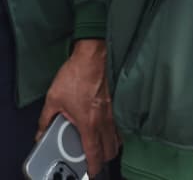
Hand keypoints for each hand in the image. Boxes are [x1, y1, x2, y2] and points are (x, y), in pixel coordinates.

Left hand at [38, 39, 118, 175]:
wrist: (93, 56)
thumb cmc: (76, 75)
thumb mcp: (53, 99)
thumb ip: (46, 120)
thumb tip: (41, 133)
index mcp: (89, 122)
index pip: (94, 151)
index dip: (94, 165)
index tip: (92, 172)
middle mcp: (104, 119)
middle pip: (111, 148)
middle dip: (104, 158)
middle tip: (95, 162)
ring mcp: (112, 111)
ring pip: (117, 137)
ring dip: (110, 146)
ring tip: (101, 149)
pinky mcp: (115, 103)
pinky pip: (118, 125)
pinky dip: (115, 133)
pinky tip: (107, 131)